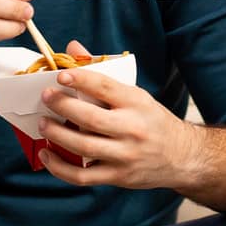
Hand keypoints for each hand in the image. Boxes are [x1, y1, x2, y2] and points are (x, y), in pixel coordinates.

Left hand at [38, 40, 200, 189]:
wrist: (182, 156)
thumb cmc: (152, 121)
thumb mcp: (136, 95)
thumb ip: (102, 75)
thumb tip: (72, 49)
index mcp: (137, 103)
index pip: (105, 87)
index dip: (81, 79)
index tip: (60, 75)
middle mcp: (132, 128)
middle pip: (90, 118)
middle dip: (62, 106)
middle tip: (46, 98)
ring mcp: (125, 155)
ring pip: (83, 147)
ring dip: (57, 135)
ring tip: (43, 124)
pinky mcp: (118, 176)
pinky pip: (82, 176)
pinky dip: (60, 167)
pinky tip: (47, 154)